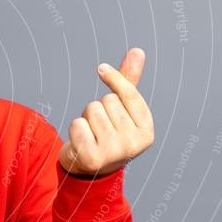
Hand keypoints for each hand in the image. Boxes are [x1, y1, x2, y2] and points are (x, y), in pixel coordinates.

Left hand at [59, 47, 154, 176]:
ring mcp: (113, 152)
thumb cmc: (106, 135)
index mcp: (146, 132)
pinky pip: (77, 124)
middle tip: (99, 128)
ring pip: (92, 110)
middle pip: (107, 101)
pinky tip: (80, 143)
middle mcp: (134, 144)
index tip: (101, 68)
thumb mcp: (121, 111)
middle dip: (98, 109)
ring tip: (90, 135)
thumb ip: (128, 83)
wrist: (88, 170)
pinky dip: (74, 129)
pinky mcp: (91, 158)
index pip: (128, 94)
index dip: (114, 78)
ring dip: (86, 118)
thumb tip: (137, 51)